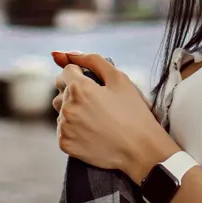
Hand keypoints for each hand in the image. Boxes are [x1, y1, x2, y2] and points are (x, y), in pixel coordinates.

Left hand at [50, 51, 177, 182]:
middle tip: (97, 102)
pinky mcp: (64, 144)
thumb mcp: (119, 79)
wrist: (140, 149)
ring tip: (95, 118)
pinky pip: (62, 129)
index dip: (81, 74)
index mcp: (79, 87)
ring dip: (73, 110)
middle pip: (61, 90)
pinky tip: (92, 131)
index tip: (95, 85)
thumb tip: (66, 53)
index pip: (67, 70)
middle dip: (74, 91)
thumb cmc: (133, 112)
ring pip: (61, 111)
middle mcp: (67, 107)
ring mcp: (64, 127)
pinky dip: (73, 129)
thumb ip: (92, 60)